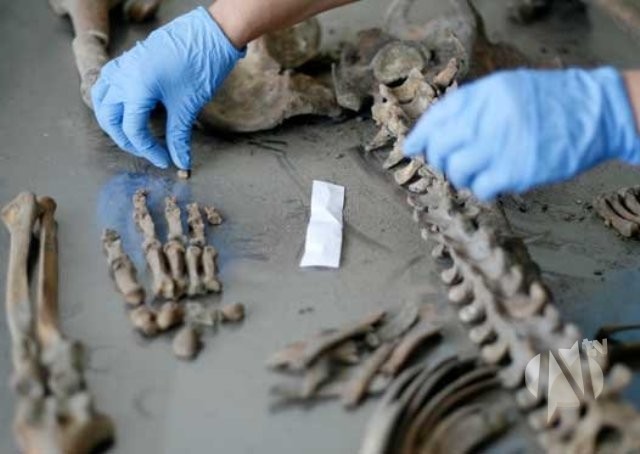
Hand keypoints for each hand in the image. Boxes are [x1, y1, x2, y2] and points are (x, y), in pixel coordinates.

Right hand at [91, 7, 243, 169]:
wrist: (208, 34)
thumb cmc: (201, 64)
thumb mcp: (188, 106)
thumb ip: (179, 138)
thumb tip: (180, 162)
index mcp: (137, 87)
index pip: (133, 130)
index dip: (148, 150)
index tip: (165, 160)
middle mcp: (123, 76)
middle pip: (110, 120)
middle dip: (128, 141)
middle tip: (149, 152)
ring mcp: (122, 66)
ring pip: (102, 102)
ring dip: (114, 123)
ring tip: (134, 137)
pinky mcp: (126, 61)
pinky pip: (106, 85)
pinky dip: (111, 103)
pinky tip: (127, 112)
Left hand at [404, 68, 639, 199]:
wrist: (594, 113)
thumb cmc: (547, 101)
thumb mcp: (506, 88)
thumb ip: (471, 106)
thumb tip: (432, 132)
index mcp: (483, 94)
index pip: (437, 117)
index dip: (420, 136)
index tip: (411, 148)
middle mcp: (488, 118)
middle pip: (440, 147)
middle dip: (439, 158)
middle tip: (450, 162)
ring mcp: (501, 146)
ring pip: (456, 171)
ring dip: (460, 176)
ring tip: (476, 172)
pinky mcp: (515, 171)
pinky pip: (480, 188)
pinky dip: (481, 188)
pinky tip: (492, 182)